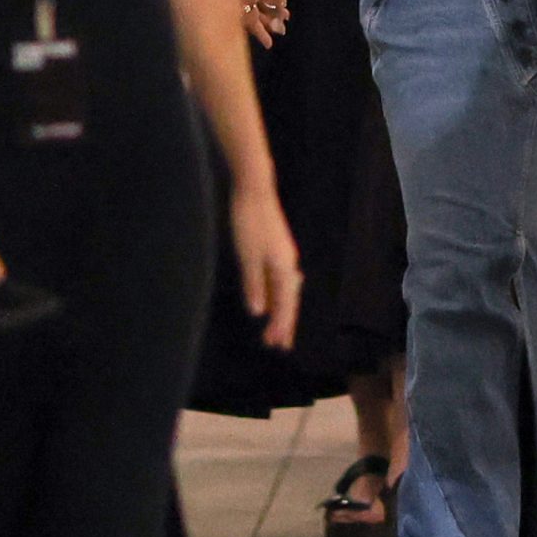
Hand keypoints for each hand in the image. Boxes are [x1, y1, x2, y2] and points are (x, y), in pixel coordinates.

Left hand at [230, 182, 300, 349]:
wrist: (255, 190)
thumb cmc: (250, 223)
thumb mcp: (248, 257)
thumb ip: (254, 285)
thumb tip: (258, 311)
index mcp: (283, 267)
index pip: (284, 304)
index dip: (281, 325)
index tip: (277, 346)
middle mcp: (287, 263)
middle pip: (289, 299)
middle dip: (285, 323)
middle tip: (281, 345)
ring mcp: (283, 255)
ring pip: (285, 290)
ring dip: (281, 310)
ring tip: (276, 328)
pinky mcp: (276, 248)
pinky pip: (280, 279)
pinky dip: (276, 294)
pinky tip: (270, 298)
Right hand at [236, 0, 288, 49]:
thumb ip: (274, 6)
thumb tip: (277, 27)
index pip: (247, 19)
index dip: (260, 33)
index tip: (270, 44)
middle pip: (250, 11)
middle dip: (267, 21)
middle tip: (282, 29)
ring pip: (255, 0)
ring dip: (270, 9)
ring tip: (286, 14)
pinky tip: (282, 0)